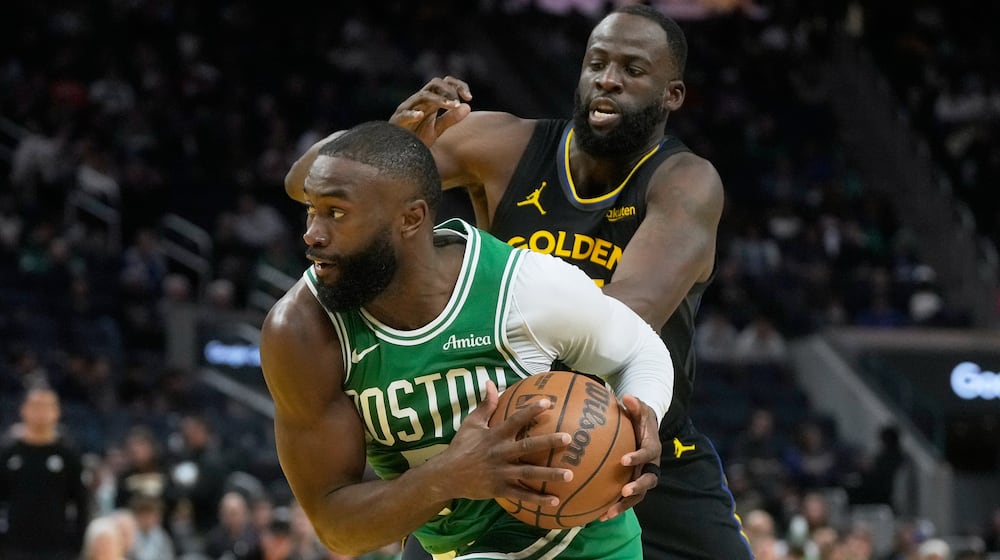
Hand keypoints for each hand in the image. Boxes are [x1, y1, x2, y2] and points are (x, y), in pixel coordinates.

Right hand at [389, 76, 471, 146]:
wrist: (398, 152)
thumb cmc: (416, 138)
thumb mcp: (437, 129)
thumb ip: (451, 119)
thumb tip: (468, 107)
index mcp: (430, 101)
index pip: (445, 83)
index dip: (458, 86)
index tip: (469, 97)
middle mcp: (419, 101)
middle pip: (435, 83)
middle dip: (449, 90)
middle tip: (458, 102)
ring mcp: (408, 108)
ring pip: (423, 95)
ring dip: (439, 100)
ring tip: (452, 106)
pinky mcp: (398, 120)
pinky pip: (405, 114)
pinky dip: (412, 114)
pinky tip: (421, 116)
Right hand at [434, 381, 573, 506]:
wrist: (447, 475)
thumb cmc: (461, 446)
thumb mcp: (471, 423)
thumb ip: (485, 405)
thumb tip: (491, 383)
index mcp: (495, 435)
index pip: (515, 420)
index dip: (531, 410)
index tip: (548, 402)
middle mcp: (500, 453)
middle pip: (528, 447)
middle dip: (548, 442)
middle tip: (568, 438)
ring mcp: (501, 472)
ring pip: (529, 473)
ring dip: (549, 475)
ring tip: (570, 474)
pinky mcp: (500, 489)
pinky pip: (521, 495)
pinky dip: (538, 499)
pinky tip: (555, 501)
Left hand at [601, 395, 660, 520]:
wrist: (646, 430)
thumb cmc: (640, 418)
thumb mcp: (640, 409)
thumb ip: (635, 404)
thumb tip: (626, 396)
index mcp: (652, 448)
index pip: (647, 454)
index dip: (638, 457)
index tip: (624, 460)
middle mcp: (651, 466)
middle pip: (648, 481)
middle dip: (637, 487)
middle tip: (624, 491)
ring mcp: (643, 477)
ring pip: (638, 496)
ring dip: (623, 505)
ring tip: (607, 514)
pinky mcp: (634, 485)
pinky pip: (626, 499)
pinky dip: (614, 508)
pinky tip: (597, 516)